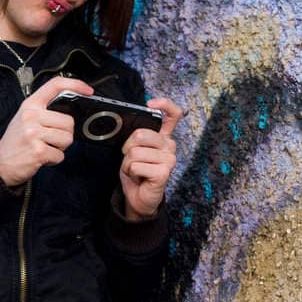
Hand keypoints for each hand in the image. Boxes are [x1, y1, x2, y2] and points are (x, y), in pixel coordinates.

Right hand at [0, 76, 94, 188]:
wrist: (0, 164)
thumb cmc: (16, 142)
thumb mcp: (25, 118)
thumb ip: (45, 110)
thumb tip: (70, 110)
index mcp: (30, 105)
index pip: (55, 85)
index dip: (75, 84)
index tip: (87, 90)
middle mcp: (31, 116)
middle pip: (68, 121)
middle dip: (65, 134)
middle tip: (50, 139)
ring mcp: (34, 133)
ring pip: (67, 138)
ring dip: (60, 147)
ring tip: (45, 147)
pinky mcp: (38, 151)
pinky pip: (60, 155)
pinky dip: (54, 160)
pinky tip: (42, 157)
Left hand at [116, 97, 180, 219]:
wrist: (139, 197)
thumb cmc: (137, 172)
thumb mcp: (134, 150)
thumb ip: (138, 137)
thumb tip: (131, 125)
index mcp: (164, 137)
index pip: (173, 114)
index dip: (163, 104)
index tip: (149, 104)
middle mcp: (169, 146)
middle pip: (141, 134)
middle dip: (128, 148)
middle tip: (131, 159)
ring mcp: (169, 159)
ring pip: (135, 152)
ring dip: (128, 163)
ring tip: (135, 170)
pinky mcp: (164, 172)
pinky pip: (136, 165)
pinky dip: (131, 172)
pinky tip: (139, 177)